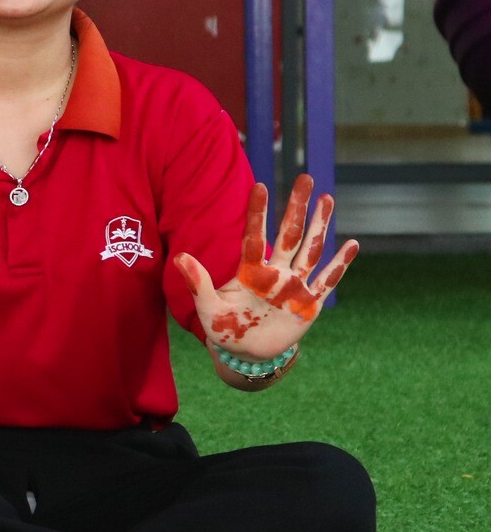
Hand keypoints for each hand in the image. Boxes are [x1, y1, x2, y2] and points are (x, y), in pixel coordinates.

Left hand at [176, 176, 357, 362]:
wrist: (248, 353)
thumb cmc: (225, 328)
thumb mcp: (208, 308)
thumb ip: (199, 284)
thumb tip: (179, 258)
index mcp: (250, 272)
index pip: (254, 236)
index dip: (257, 213)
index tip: (259, 186)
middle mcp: (275, 273)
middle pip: (289, 234)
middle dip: (297, 207)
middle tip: (305, 177)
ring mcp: (294, 286)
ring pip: (310, 249)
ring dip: (320, 225)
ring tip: (327, 198)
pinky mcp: (309, 303)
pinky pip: (327, 280)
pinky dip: (340, 264)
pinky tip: (352, 244)